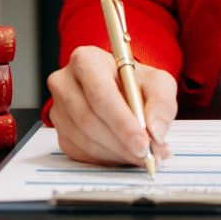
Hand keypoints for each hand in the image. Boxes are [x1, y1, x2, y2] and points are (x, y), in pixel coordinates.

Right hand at [46, 45, 176, 165]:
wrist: (119, 88)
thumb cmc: (135, 82)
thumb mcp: (157, 82)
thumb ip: (162, 103)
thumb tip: (155, 132)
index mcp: (86, 61)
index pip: (101, 96)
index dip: (122, 123)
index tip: (143, 144)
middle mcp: (64, 83)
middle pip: (89, 120)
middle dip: (122, 143)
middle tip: (148, 155)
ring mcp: (58, 109)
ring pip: (85, 140)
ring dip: (117, 153)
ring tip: (143, 156)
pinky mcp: (60, 131)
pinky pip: (81, 152)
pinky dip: (107, 158)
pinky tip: (125, 154)